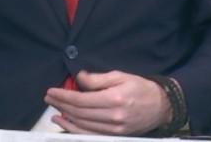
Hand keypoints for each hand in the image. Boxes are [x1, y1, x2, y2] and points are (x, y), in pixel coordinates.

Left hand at [44, 70, 171, 135]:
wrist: (161, 106)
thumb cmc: (141, 88)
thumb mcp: (120, 76)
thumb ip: (97, 79)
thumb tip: (79, 78)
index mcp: (114, 99)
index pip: (81, 100)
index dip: (63, 96)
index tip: (52, 91)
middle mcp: (113, 116)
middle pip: (79, 113)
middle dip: (61, 105)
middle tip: (49, 98)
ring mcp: (114, 129)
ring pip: (82, 126)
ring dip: (65, 118)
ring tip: (53, 110)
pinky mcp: (115, 136)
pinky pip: (90, 135)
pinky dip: (75, 130)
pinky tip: (66, 123)